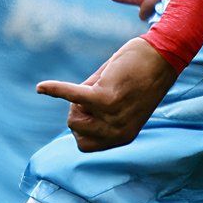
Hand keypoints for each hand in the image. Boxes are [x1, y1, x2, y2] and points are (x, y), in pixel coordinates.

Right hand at [37, 38, 180, 151]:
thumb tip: (73, 119)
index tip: (96, 110)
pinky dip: (56, 89)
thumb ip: (100, 117)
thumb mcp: (121, 107)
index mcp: (122, 137)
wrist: (162, 57)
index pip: (84, 144)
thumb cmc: (139, 78)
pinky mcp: (106, 98)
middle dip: (79, 110)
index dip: (83, 124)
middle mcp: (119, 132)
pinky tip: (41, 87)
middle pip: (74, 129)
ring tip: (103, 85)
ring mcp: (112, 117)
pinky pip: (72, 96)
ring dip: (79, 98)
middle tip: (101, 92)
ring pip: (73, 116)